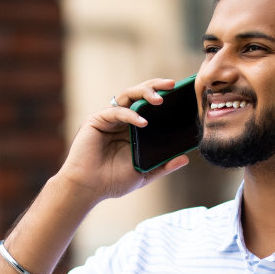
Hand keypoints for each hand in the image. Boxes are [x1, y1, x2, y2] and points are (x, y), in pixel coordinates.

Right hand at [55, 78, 189, 201]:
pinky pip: (116, 111)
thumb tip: (185, 159)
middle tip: (171, 85)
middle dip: (155, 86)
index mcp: (132, 129)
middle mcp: (121, 120)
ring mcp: (109, 119)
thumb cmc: (112, 182)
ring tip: (159, 99)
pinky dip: (130, 114)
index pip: (148, 106)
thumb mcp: (144, 173)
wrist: (88, 188)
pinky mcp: (97, 120)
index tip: (180, 93)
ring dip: (144, 93)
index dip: (162, 97)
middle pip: (139, 95)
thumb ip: (163, 166)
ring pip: (128, 96)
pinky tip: (142, 122)